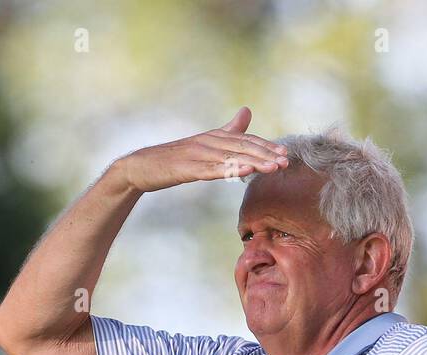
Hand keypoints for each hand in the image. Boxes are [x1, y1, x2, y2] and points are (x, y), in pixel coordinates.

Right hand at [117, 107, 288, 192]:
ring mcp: (196, 155)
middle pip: (241, 148)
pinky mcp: (186, 168)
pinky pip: (211, 170)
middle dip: (265, 155)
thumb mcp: (203, 145)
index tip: (284, 153)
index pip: (244, 141)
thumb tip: (247, 111)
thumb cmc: (172, 158)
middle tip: (285, 162)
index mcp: (213, 138)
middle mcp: (207, 142)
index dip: (265, 146)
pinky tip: (243, 171)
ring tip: (273, 168)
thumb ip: (227, 130)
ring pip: (230, 158)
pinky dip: (228, 170)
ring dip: (254, 162)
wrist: (140, 167)